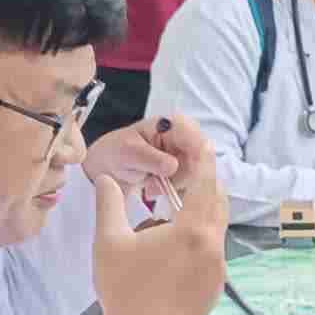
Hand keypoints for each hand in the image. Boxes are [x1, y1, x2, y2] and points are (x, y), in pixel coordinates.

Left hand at [84, 112, 212, 212]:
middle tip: (155, 186)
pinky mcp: (187, 169)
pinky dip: (175, 190)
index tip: (174, 179)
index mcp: (173, 124)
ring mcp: (188, 154)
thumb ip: (150, 158)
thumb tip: (173, 166)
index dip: (195, 162)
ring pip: (200, 176)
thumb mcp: (128, 152)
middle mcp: (186, 136)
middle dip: (182, 178)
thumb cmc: (118, 151)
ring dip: (176, 186)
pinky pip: (192, 184)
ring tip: (151, 187)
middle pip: (203, 162)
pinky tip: (156, 189)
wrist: (111, 164)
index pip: (198, 142)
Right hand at [90, 167, 226, 314]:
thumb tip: (107, 179)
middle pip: (217, 202)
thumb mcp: (108, 242)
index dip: (203, 158)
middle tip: (182, 174)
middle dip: (203, 183)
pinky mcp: (216, 286)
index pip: (204, 182)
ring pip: (215, 228)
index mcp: (191, 231)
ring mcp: (219, 268)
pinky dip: (198, 240)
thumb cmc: (124, 291)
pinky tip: (171, 251)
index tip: (203, 142)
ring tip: (168, 215)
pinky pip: (213, 252)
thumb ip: (110, 204)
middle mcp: (213, 246)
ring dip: (198, 214)